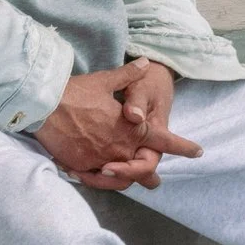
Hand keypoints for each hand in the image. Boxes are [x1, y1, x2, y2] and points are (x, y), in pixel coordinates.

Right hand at [34, 59, 200, 190]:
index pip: (163, 140)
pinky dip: (99, 179)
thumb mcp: (105, 80)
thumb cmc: (76, 92)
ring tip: (124, 181)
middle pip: (141, 166)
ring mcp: (101, 159)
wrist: (45, 105)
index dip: (183, 147)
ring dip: (124, 180)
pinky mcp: (81, 166)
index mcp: (132, 128)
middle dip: (149, 175)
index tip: (198, 152)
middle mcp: (121, 147)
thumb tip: (145, 62)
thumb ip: (128, 76)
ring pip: (120, 178)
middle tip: (156, 182)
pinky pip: (96, 179)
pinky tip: (99, 176)